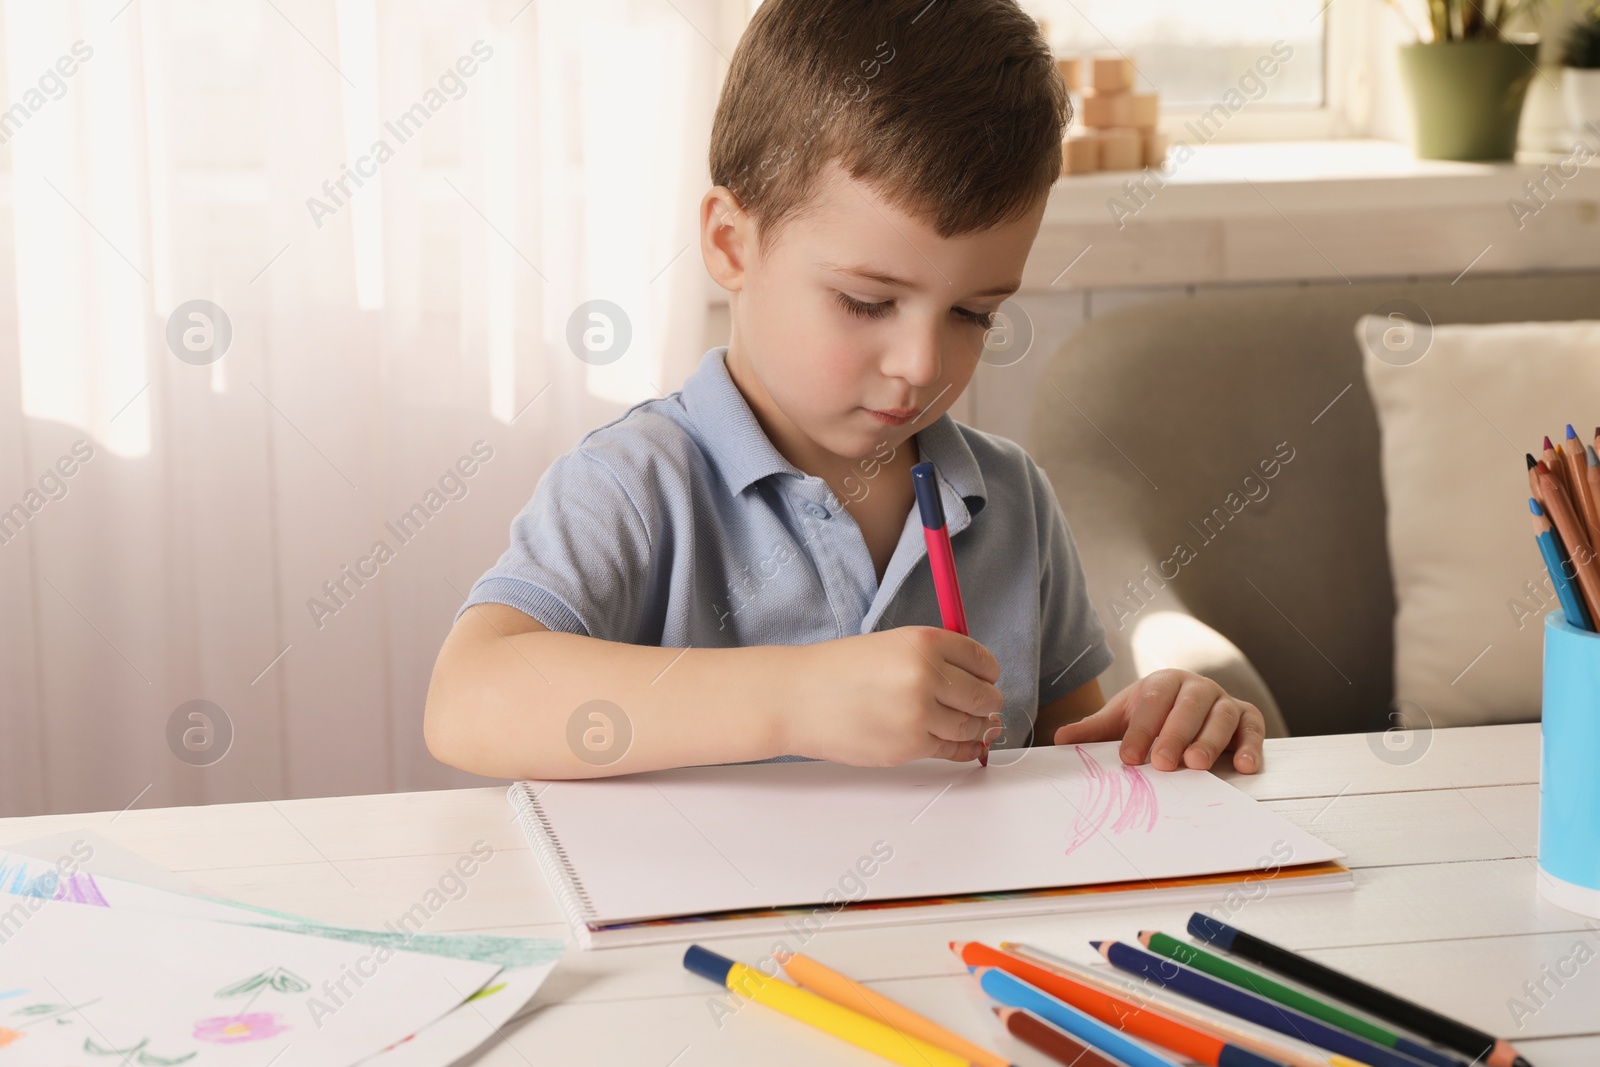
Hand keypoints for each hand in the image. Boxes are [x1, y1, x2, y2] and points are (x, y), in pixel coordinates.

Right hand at [786, 626, 1003, 765]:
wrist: (797, 699)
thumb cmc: (836, 671)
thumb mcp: (890, 644)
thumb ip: (932, 657)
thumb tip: (973, 678)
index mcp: (923, 642)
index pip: (981, 659)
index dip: (989, 671)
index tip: (988, 678)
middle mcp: (926, 675)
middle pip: (985, 695)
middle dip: (988, 702)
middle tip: (986, 704)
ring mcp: (920, 714)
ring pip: (973, 726)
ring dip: (979, 727)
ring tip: (977, 724)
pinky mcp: (910, 746)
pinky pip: (953, 750)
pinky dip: (965, 749)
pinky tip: (968, 744)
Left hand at [1051, 668, 1263, 773]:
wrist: (1188, 712)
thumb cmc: (1152, 718)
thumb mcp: (1123, 720)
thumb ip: (1095, 730)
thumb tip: (1059, 739)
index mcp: (1164, 682)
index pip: (1152, 700)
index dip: (1140, 728)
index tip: (1128, 757)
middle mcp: (1197, 688)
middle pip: (1189, 705)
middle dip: (1175, 734)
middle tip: (1163, 763)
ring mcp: (1225, 701)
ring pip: (1222, 716)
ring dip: (1211, 741)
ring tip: (1197, 764)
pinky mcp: (1248, 718)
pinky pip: (1254, 728)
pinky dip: (1253, 746)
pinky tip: (1246, 766)